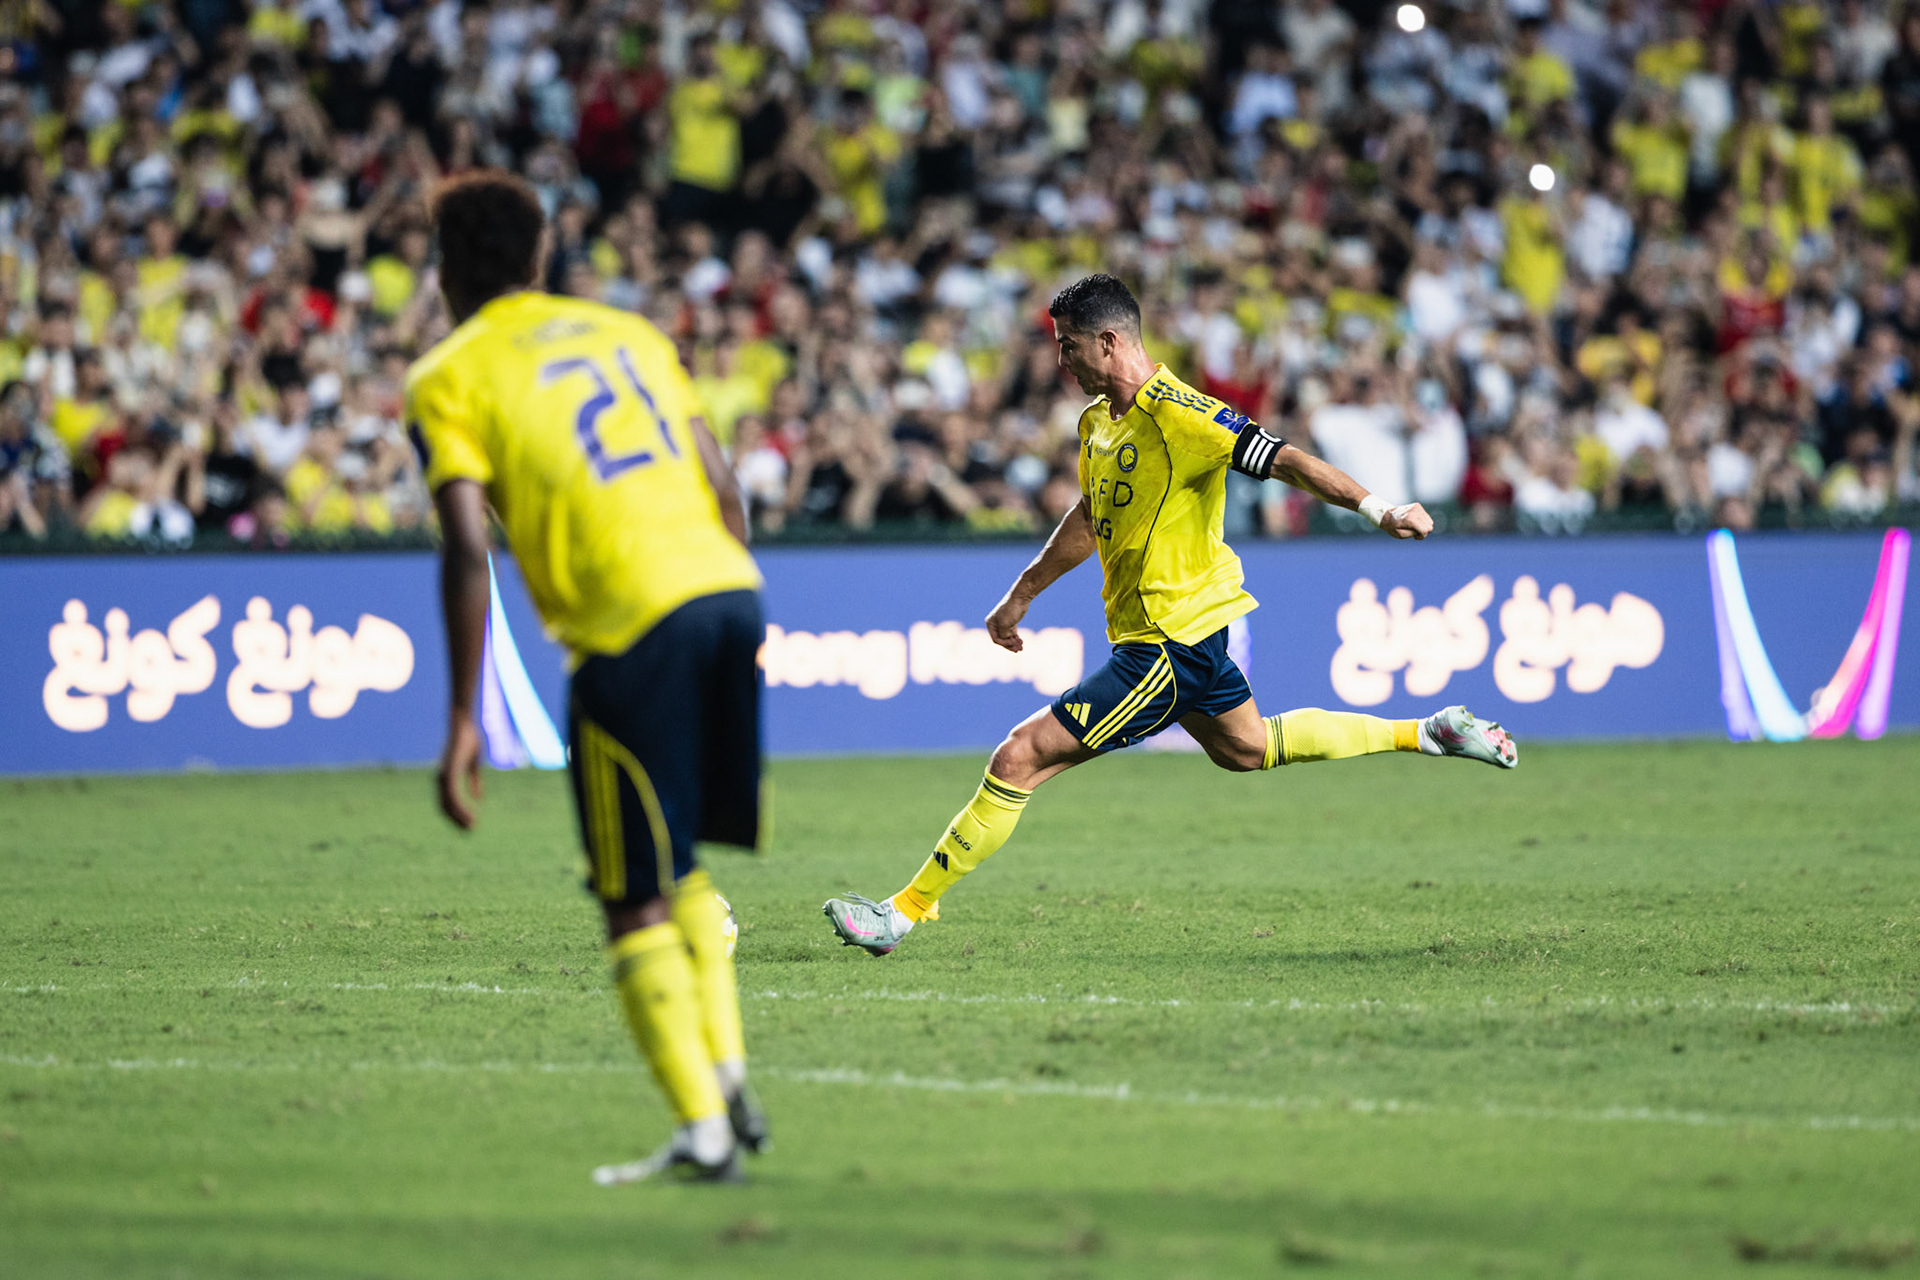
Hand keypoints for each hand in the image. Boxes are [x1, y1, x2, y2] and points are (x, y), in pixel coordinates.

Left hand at [437, 713, 483, 829]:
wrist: (463, 723)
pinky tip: (470, 812)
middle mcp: (442, 779)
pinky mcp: (450, 771)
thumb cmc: (469, 739)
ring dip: (460, 817)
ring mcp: (444, 775)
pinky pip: (453, 794)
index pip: (447, 802)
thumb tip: (477, 797)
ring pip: (449, 803)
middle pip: (445, 807)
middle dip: (457, 820)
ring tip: (471, 826)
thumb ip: (474, 780)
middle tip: (469, 830)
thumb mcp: (474, 763)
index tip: (469, 824)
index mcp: (447, 777)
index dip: (457, 814)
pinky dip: (460, 806)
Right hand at [985, 592, 1030, 651]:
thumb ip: (1003, 635)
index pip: (995, 639)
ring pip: (1008, 638)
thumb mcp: (1005, 625)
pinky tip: (1021, 643)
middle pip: (1002, 640)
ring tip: (1021, 648)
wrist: (1020, 599)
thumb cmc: (1010, 610)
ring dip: (1014, 643)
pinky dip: (1016, 639)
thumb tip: (1003, 643)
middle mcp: (995, 624)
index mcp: (990, 624)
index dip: (1004, 643)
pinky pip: (1012, 634)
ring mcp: (1003, 624)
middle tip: (1018, 650)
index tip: (1013, 642)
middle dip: (1010, 645)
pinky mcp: (1011, 623)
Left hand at [1380, 503, 1433, 539]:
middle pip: (1429, 526)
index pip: (1425, 530)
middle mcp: (1414, 511)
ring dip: (1423, 526)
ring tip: (1414, 527)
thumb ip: (1413, 534)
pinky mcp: (1417, 505)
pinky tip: (1414, 522)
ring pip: (1430, 521)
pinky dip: (1422, 521)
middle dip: (1423, 531)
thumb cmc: (1392, 527)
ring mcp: (1417, 507)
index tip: (1415, 537)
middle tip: (1414, 532)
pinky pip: (1426, 516)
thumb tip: (1424, 530)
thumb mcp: (1400, 535)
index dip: (1422, 536)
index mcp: (1409, 519)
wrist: (1387, 515)